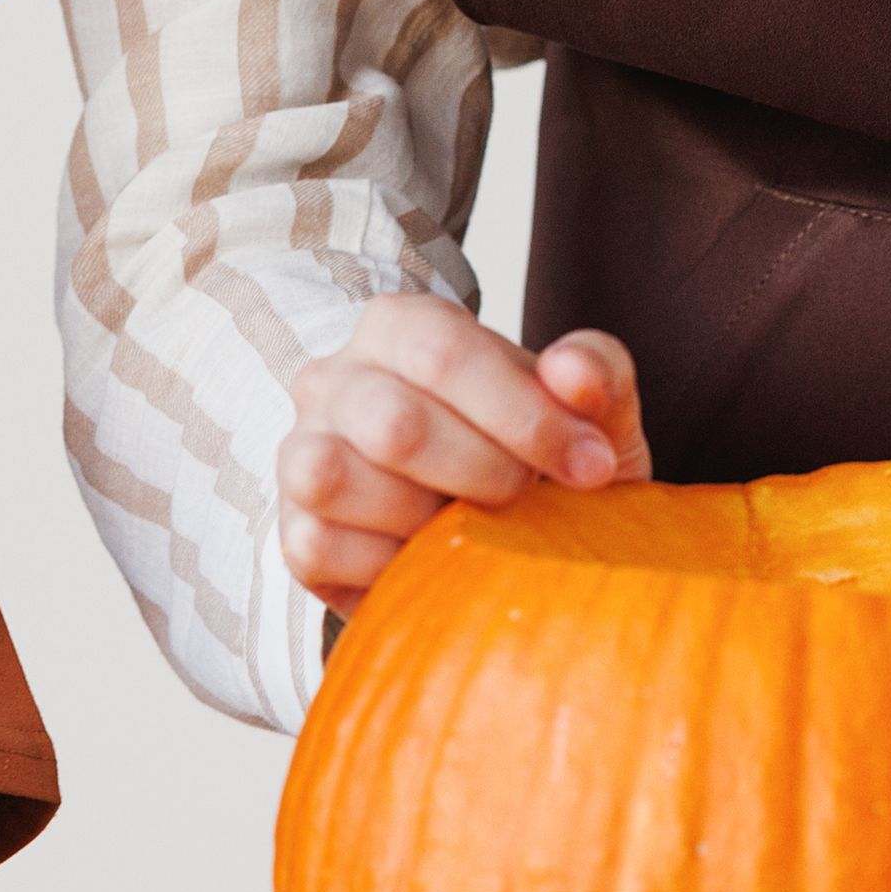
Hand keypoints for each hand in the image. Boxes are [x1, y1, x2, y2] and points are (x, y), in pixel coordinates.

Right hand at [275, 307, 649, 610]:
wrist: (507, 537)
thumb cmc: (540, 458)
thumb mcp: (590, 413)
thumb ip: (597, 375)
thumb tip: (572, 374)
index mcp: (400, 326)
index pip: (443, 351)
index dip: (525, 415)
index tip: (593, 467)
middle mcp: (334, 378)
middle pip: (392, 425)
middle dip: (485, 475)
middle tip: (529, 500)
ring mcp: (300, 451)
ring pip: (332, 478)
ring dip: (425, 520)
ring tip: (470, 527)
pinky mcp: (293, 532)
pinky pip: (317, 546)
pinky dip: (387, 565)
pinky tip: (429, 559)